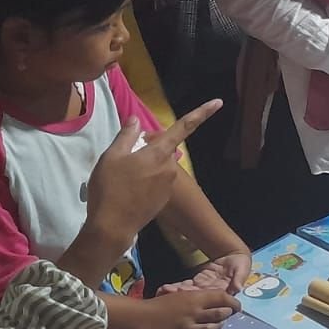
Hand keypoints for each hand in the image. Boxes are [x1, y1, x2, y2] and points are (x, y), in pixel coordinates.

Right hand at [73, 101, 221, 270]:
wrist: (112, 227)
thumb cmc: (110, 188)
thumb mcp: (111, 157)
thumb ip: (126, 135)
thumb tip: (136, 120)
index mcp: (159, 153)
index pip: (183, 127)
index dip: (201, 113)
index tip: (218, 102)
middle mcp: (169, 167)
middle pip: (162, 149)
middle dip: (149, 149)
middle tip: (125, 158)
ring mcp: (168, 184)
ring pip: (158, 166)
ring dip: (145, 166)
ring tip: (122, 177)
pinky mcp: (163, 199)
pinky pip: (155, 182)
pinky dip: (145, 181)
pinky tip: (128, 191)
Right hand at [129, 290, 240, 328]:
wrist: (143, 316)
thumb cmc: (158, 303)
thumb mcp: (178, 295)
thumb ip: (192, 297)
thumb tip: (205, 299)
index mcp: (194, 295)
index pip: (220, 296)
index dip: (231, 299)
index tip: (236, 302)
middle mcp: (196, 307)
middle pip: (221, 308)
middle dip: (230, 310)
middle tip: (235, 311)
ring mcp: (192, 321)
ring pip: (216, 320)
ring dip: (223, 319)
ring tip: (227, 319)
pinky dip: (213, 328)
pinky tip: (216, 327)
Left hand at [159, 250, 251, 294]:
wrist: (235, 256)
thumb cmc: (241, 265)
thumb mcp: (242, 270)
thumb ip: (239, 279)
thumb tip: (236, 289)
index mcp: (221, 291)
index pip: (208, 296)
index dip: (197, 296)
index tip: (186, 296)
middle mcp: (210, 293)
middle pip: (194, 297)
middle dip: (182, 296)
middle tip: (169, 293)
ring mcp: (203, 288)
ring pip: (188, 293)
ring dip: (176, 293)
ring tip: (164, 291)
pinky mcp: (198, 282)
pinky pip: (186, 286)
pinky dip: (177, 288)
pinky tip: (166, 288)